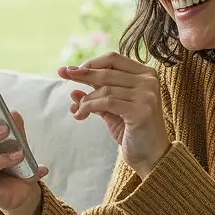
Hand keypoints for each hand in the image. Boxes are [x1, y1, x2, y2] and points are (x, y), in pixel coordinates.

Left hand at [59, 52, 170, 177]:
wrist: (150, 156)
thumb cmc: (132, 131)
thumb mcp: (113, 109)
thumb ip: (97, 96)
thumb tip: (73, 89)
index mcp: (146, 74)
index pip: (113, 59)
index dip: (91, 63)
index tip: (72, 70)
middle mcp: (149, 81)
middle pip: (107, 71)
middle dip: (82, 74)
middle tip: (63, 74)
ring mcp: (147, 95)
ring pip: (105, 88)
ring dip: (86, 99)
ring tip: (78, 110)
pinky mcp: (141, 111)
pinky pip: (106, 102)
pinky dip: (88, 107)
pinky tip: (80, 115)